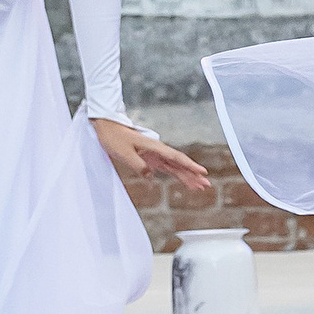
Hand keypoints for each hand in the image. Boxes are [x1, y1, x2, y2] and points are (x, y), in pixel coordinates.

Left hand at [93, 115, 214, 191]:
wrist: (107, 127)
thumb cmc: (114, 137)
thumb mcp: (124, 153)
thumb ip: (139, 165)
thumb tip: (150, 177)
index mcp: (155, 147)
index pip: (176, 159)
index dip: (190, 166)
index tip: (203, 173)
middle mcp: (158, 151)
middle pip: (179, 165)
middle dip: (193, 175)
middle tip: (206, 185)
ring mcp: (155, 155)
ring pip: (175, 167)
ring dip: (186, 176)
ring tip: (198, 186)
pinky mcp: (149, 158)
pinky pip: (165, 168)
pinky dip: (175, 175)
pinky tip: (182, 182)